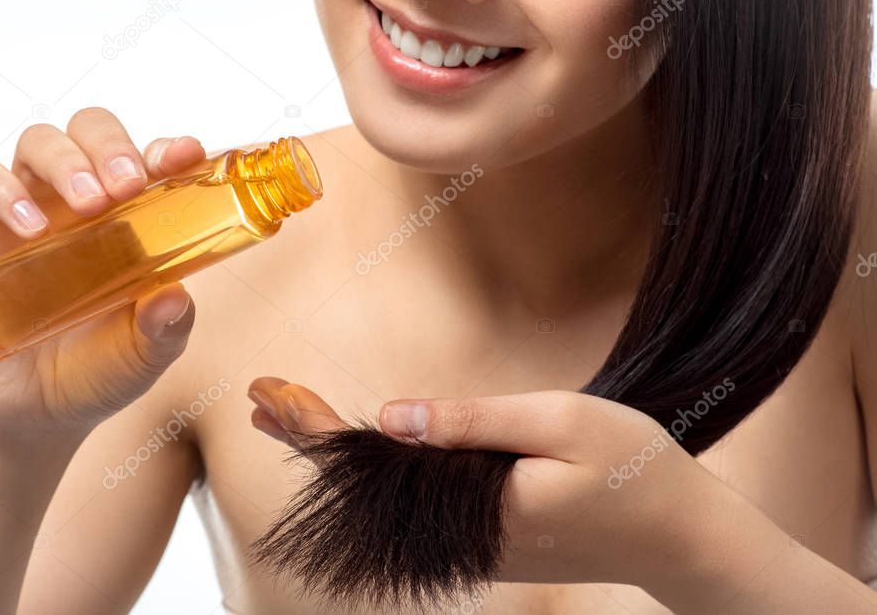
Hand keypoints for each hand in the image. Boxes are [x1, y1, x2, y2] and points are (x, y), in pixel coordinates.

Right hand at [0, 108, 203, 436]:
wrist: (36, 411)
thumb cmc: (101, 368)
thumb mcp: (147, 355)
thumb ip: (166, 328)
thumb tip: (174, 297)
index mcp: (137, 217)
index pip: (153, 160)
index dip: (170, 148)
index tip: (187, 156)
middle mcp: (85, 201)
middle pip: (92, 129)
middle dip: (112, 145)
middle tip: (128, 186)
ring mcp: (33, 208)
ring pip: (40, 142)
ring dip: (66, 161)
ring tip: (87, 205)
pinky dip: (2, 189)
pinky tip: (30, 226)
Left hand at [247, 380, 744, 605]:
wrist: (681, 539)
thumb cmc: (633, 469)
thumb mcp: (559, 422)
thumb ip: (472, 423)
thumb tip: (391, 418)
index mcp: (470, 501)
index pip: (370, 463)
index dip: (314, 427)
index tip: (267, 395)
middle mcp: (457, 533)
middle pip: (365, 484)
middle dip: (310, 437)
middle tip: (259, 399)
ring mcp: (471, 545)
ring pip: (387, 495)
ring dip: (339, 453)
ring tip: (288, 416)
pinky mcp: (487, 544)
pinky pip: (418, 505)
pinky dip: (381, 470)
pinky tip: (363, 445)